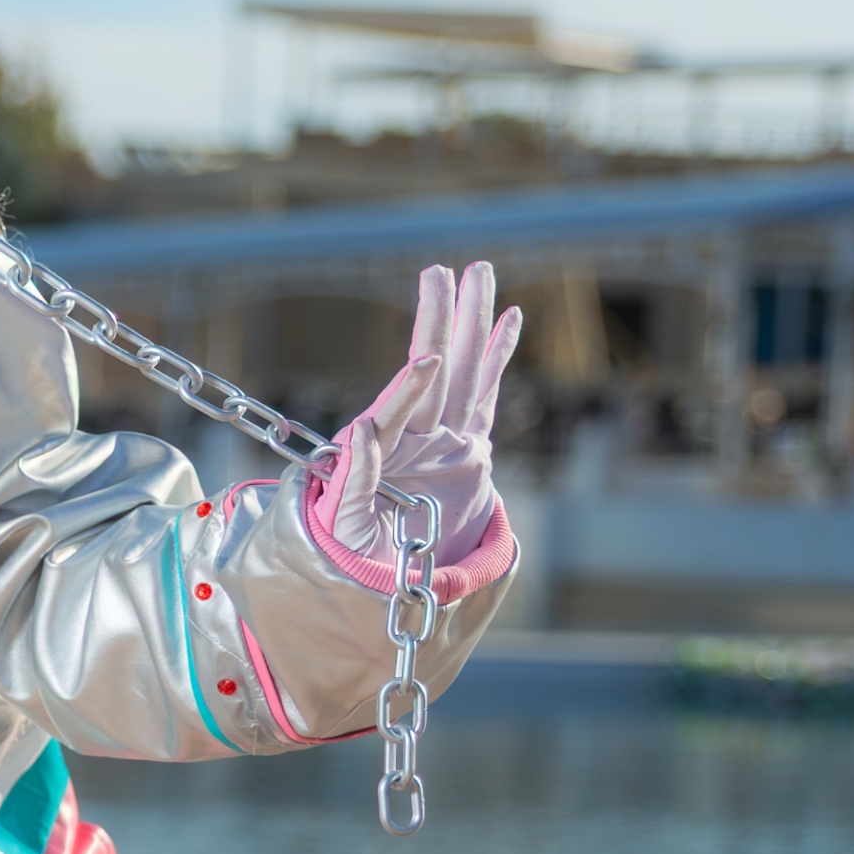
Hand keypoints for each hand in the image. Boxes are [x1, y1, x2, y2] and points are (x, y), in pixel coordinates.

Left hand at [312, 260, 521, 571]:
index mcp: (379, 455)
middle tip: (441, 272)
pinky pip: (487, 396)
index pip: (394, 414)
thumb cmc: (357, 555)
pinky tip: (509, 319)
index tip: (425, 359)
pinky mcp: (470, 450)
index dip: (407, 389)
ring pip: (463, 372)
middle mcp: (412, 438)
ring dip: (471, 324)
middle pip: (431, 372)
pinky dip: (497, 358)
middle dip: (437, 323)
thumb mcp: (344, 527)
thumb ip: (351, 480)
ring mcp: (443, 440)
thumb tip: (358, 430)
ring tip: (479, 274)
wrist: (393, 580)